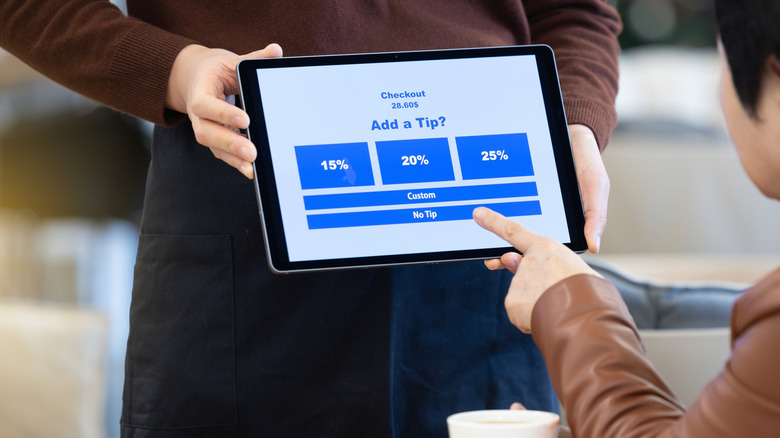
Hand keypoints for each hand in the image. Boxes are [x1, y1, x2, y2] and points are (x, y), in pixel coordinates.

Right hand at [165, 43, 282, 178]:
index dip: (223, 113)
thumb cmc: (217, 72)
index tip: (245, 119)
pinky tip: (251, 169)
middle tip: (251, 152)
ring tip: (252, 166)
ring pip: (213, 147)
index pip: (206, 104)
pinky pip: (222, 154)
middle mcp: (198, 114)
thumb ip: (252, 59)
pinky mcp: (214, 140)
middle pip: (207, 132)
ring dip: (233, 158)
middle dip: (229, 143)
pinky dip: (235, 163)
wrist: (196, 80)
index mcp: (200, 91)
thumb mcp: (231, 62)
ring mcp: (204, 129)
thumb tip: (275, 51)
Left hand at [473, 207, 600, 332]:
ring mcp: (518, 281)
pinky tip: (547, 317)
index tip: (478, 214)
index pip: (513, 231)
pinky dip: (530, 318)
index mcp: (546, 248)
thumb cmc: (589, 292)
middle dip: (518, 272)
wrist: (585, 316)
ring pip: (523, 293)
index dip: (494, 222)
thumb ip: (546, 264)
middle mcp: (528, 261)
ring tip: (557, 307)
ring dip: (535, 302)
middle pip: (517, 267)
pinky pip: (519, 312)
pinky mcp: (512, 301)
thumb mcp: (574, 268)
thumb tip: (516, 263)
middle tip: (538, 283)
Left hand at [483, 124, 608, 270]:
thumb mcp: (596, 187)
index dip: (530, 259)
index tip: (514, 262)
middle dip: (507, 254)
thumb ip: (595, 215)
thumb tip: (594, 246)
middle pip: (524, 244)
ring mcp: (529, 208)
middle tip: (493, 260)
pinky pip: (504, 207)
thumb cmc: (586, 163)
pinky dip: (493, 216)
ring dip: (496, 240)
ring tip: (485, 248)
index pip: (546, 249)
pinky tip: (482, 219)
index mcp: (564, 226)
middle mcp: (544, 220)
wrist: (570, 135)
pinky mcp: (517, 195)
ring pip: (510, 231)